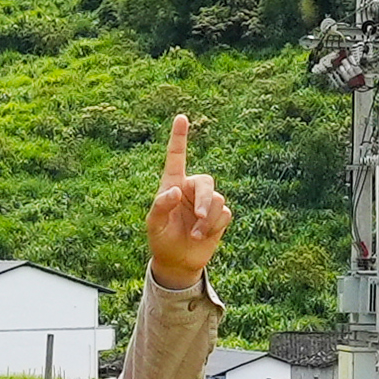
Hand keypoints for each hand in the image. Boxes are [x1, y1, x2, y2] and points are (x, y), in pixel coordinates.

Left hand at [144, 111, 230, 288]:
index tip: (181, 117)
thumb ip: (161, 205)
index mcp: (172, 184)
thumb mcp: (154, 224)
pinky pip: (225, 213)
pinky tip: (202, 236)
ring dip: (207, 219)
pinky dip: (213, 226)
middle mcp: (191, 189)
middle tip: (198, 215)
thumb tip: (176, 190)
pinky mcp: (219, 216)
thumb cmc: (161, 239)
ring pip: (217, 200)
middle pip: (206, 182)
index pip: (176, 157)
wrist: (178, 261)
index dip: (179, 137)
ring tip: (195, 234)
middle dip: (204, 199)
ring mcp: (206, 202)